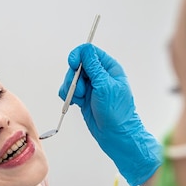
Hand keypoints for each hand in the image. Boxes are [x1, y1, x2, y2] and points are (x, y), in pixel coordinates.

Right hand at [59, 44, 160, 185]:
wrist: (115, 134)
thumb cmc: (116, 111)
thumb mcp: (105, 85)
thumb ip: (93, 67)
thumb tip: (84, 50)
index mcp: (109, 68)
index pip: (89, 52)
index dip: (78, 55)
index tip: (73, 64)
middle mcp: (99, 75)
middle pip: (77, 65)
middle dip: (74, 77)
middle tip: (80, 90)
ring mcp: (90, 86)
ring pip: (71, 78)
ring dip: (71, 88)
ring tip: (79, 99)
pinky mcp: (83, 97)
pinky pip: (68, 90)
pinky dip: (68, 96)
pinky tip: (76, 103)